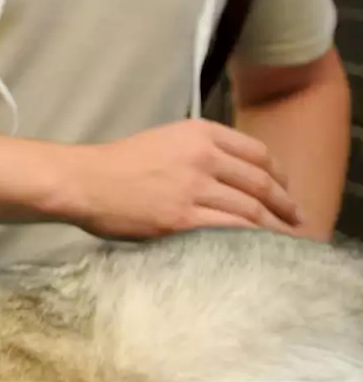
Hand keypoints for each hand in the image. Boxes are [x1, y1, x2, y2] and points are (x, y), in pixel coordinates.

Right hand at [65, 119, 302, 239]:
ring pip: (251, 209)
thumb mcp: (164, 140)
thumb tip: (228, 176)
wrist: (83, 181)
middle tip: (297, 220)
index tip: (286, 192)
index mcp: (200, 133)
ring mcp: (194, 187)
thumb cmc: (116, 165)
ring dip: (274, 227)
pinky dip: (251, 240)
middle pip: (261, 182)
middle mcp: (203, 156)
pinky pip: (230, 229)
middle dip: (285, 204)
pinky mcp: (182, 218)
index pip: (258, 153)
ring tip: (286, 240)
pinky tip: (260, 248)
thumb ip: (199, 150)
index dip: (280, 176)